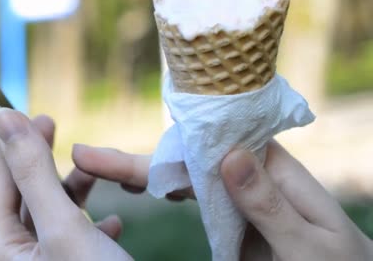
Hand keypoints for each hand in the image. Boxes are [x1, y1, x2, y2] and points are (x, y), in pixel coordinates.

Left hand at [0, 82, 130, 260]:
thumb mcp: (65, 229)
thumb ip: (35, 174)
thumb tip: (6, 119)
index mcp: (0, 247)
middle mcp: (12, 256)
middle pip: (18, 187)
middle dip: (34, 151)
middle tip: (46, 118)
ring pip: (47, 210)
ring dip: (71, 186)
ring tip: (88, 167)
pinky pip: (69, 235)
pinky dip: (88, 221)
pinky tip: (111, 219)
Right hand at [72, 141, 372, 259]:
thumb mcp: (308, 244)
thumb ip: (268, 205)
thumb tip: (226, 154)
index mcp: (272, 171)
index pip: (208, 147)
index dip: (156, 147)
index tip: (108, 149)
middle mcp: (250, 177)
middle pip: (185, 160)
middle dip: (134, 159)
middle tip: (84, 156)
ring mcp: (239, 200)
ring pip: (183, 179)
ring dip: (141, 173)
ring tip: (96, 168)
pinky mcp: (233, 223)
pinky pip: (194, 202)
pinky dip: (163, 192)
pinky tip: (138, 190)